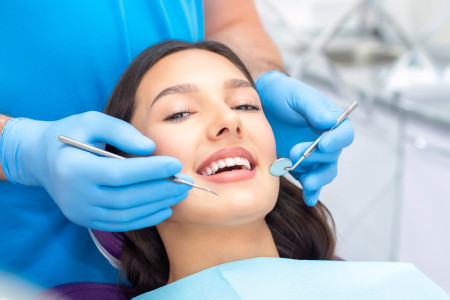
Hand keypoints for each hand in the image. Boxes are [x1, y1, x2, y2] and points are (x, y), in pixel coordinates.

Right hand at [0, 112, 191, 230]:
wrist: (41, 158)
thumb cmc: (69, 134)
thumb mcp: (91, 120)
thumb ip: (121, 130)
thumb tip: (150, 147)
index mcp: (73, 168)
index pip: (119, 173)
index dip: (151, 170)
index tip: (176, 163)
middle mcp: (75, 196)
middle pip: (126, 197)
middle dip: (161, 190)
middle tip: (186, 182)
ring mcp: (80, 212)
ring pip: (126, 213)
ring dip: (157, 205)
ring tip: (180, 193)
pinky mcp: (86, 220)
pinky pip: (120, 224)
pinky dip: (145, 218)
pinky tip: (164, 208)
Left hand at [256, 71, 353, 205]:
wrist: (261, 104)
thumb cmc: (282, 94)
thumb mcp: (297, 94)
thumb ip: (313, 107)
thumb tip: (330, 121)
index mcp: (330, 121)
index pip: (344, 133)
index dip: (337, 140)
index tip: (324, 143)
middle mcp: (325, 140)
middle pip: (333, 156)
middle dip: (317, 157)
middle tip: (297, 153)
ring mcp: (313, 155)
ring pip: (324, 172)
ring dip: (317, 179)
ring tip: (307, 182)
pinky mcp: (300, 167)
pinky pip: (310, 182)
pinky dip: (311, 191)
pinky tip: (308, 199)